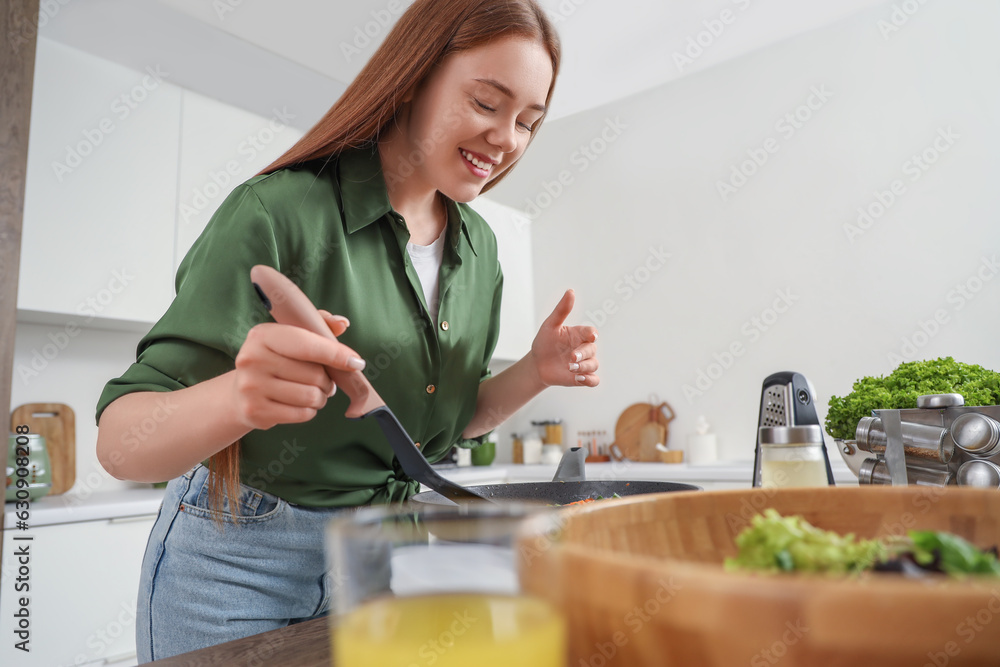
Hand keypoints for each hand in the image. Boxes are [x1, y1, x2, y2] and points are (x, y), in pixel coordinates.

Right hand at [231, 312, 364, 429]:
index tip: (356, 363)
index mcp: (263, 335)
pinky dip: (309, 411)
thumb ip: (319, 325)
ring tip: (312, 392)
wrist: (241, 392)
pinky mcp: (255, 412)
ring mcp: (251, 387)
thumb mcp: (291, 336)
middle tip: (322, 380)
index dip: (337, 355)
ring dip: (321, 397)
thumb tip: (342, 323)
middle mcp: (253, 359)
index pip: (309, 345)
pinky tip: (299, 404)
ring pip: (310, 396)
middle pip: (314, 374)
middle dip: (327, 380)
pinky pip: (302, 414)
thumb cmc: (275, 359)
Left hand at [530, 290, 599, 387]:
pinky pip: (594, 380)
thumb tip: (570, 291)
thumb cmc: (545, 342)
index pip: (591, 332)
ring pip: (594, 365)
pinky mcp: (582, 377)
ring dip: (584, 367)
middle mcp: (583, 348)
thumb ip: (561, 310)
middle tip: (571, 358)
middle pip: (592, 349)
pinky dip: (590, 380)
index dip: (592, 334)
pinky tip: (580, 378)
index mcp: (579, 334)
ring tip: (570, 368)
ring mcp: (584, 363)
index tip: (591, 336)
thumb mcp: (550, 325)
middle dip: (583, 354)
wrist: (537, 364)